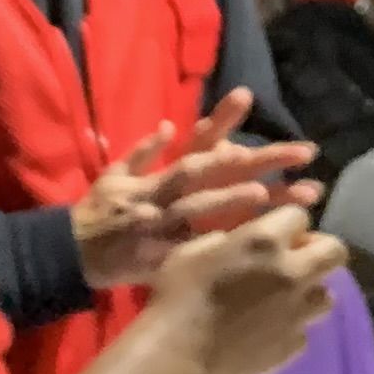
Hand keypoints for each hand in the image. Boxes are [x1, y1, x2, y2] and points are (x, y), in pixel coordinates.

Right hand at [74, 90, 324, 289]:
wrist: (68, 255)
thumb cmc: (96, 212)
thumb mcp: (114, 176)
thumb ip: (142, 152)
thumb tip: (168, 126)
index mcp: (156, 179)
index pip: (198, 149)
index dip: (226, 128)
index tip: (258, 111)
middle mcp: (164, 199)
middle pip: (217, 176)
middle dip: (262, 164)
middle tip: (304, 152)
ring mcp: (165, 231)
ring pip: (208, 214)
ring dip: (243, 204)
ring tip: (279, 196)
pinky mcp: (163, 262)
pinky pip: (196, 256)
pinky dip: (221, 251)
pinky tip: (252, 250)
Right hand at [138, 206, 348, 373]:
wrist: (176, 357)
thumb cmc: (175, 296)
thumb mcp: (193, 250)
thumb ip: (228, 240)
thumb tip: (241, 243)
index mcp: (265, 241)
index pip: (300, 216)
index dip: (288, 224)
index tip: (275, 235)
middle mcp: (292, 273)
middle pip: (335, 252)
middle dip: (319, 250)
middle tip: (295, 261)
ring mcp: (297, 313)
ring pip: (327, 295)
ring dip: (309, 292)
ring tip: (283, 300)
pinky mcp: (293, 346)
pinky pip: (304, 331)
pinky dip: (291, 327)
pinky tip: (266, 332)